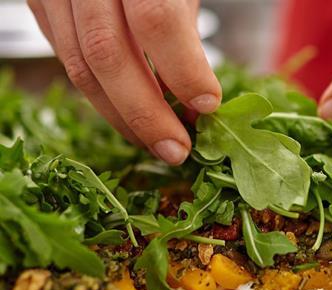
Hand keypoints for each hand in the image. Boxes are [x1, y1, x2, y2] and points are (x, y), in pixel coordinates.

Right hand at [28, 0, 221, 164]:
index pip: (155, 19)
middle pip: (108, 55)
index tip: (207, 105)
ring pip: (81, 68)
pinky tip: (128, 112)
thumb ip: (185, 31)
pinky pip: (68, 61)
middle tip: (176, 149)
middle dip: (146, 114)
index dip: (183, 69)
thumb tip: (197, 100)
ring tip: (154, 141)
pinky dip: (102, 95)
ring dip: (121, 116)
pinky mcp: (41, 5)